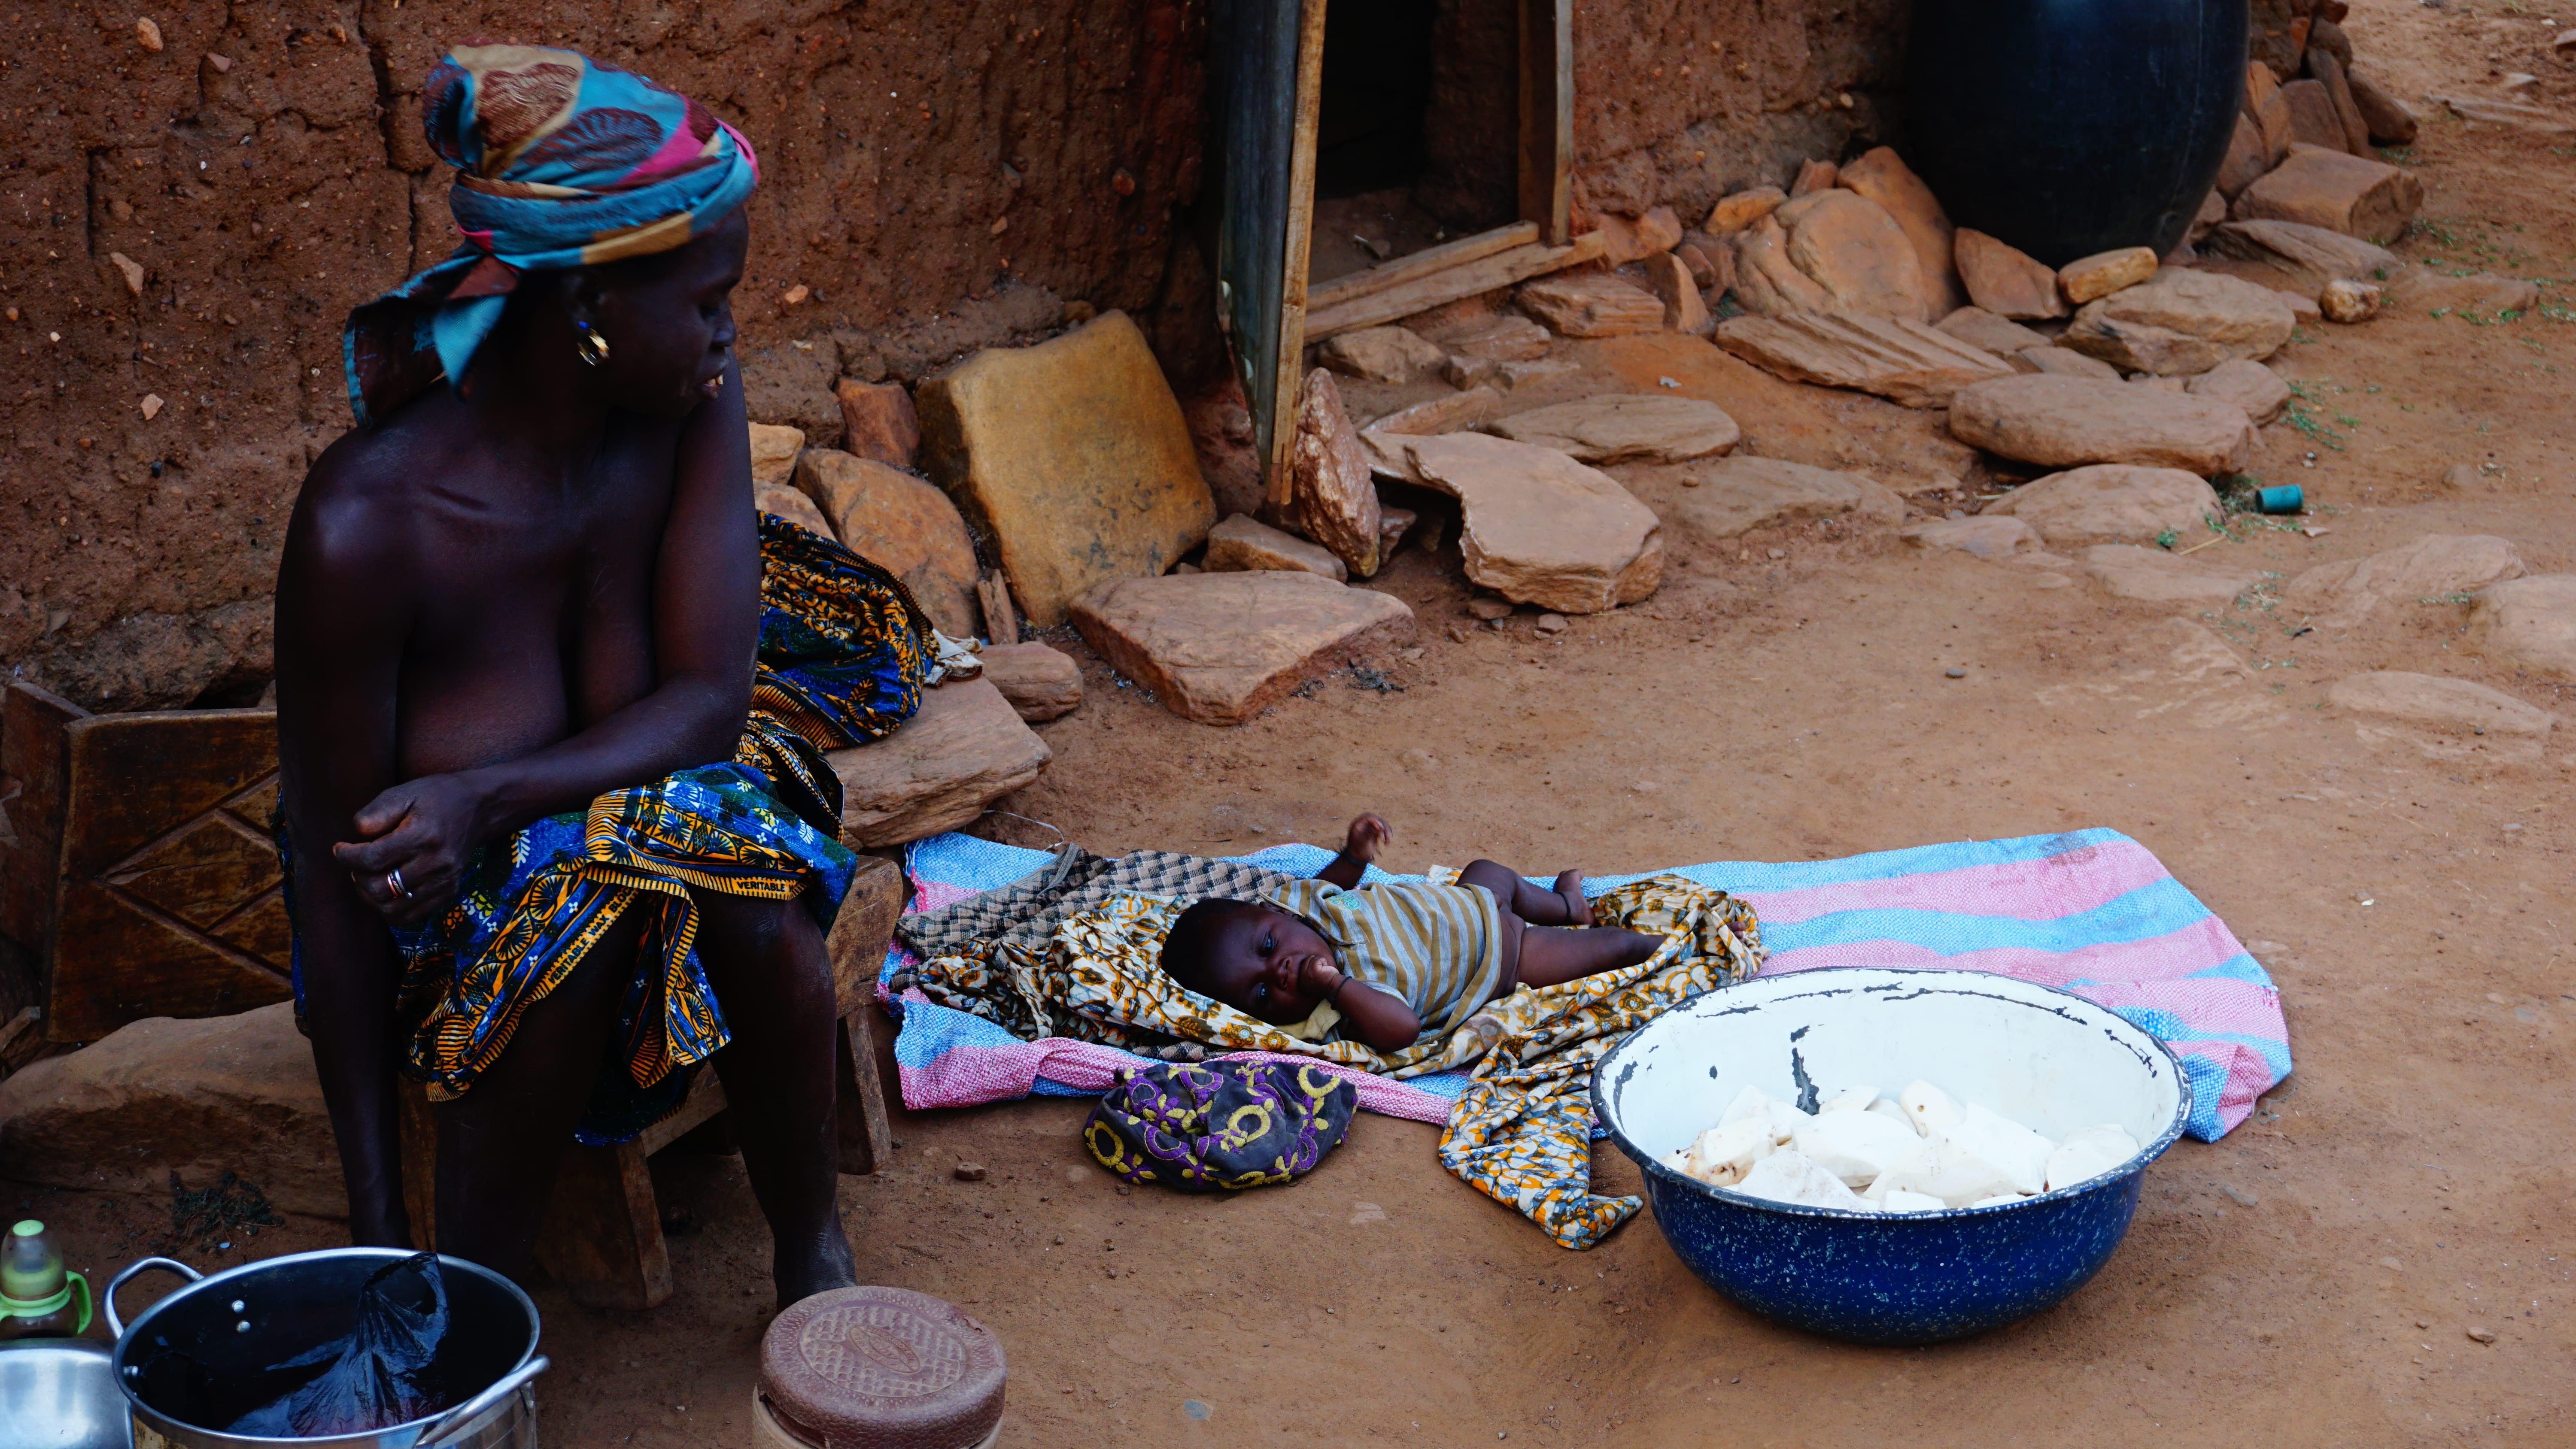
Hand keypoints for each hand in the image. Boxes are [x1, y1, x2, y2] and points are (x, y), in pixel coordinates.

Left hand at [329, 772, 489, 925]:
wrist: (479, 807)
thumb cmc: (436, 796)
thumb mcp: (404, 792)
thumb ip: (376, 812)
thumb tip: (356, 836)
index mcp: (422, 836)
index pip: (371, 859)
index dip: (347, 857)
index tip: (341, 849)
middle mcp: (435, 863)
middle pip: (378, 888)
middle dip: (358, 877)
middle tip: (356, 863)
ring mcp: (444, 881)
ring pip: (391, 908)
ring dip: (370, 896)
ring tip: (368, 877)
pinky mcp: (448, 891)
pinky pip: (410, 915)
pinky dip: (389, 909)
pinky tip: (385, 891)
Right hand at [1297, 956, 1345, 1001]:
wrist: (1336, 987)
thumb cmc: (1327, 981)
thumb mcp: (1313, 979)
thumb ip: (1307, 972)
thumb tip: (1308, 957)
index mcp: (1301, 982)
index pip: (1302, 965)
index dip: (1312, 966)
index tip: (1319, 974)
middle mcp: (1302, 980)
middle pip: (1306, 961)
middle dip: (1315, 963)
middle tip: (1322, 972)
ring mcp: (1307, 975)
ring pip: (1311, 958)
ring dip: (1320, 963)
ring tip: (1324, 971)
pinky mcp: (1314, 971)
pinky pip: (1317, 959)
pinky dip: (1324, 961)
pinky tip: (1326, 969)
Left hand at [1342, 813, 1391, 865]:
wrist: (1357, 857)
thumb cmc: (1357, 850)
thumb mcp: (1363, 843)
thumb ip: (1370, 834)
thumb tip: (1380, 827)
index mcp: (1358, 824)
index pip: (1368, 817)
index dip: (1376, 820)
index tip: (1381, 828)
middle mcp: (1364, 823)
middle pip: (1377, 819)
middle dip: (1384, 827)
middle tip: (1388, 836)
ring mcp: (1370, 827)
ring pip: (1382, 824)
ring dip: (1387, 832)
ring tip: (1388, 842)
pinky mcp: (1375, 831)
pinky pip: (1384, 830)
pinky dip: (1387, 835)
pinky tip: (1387, 843)